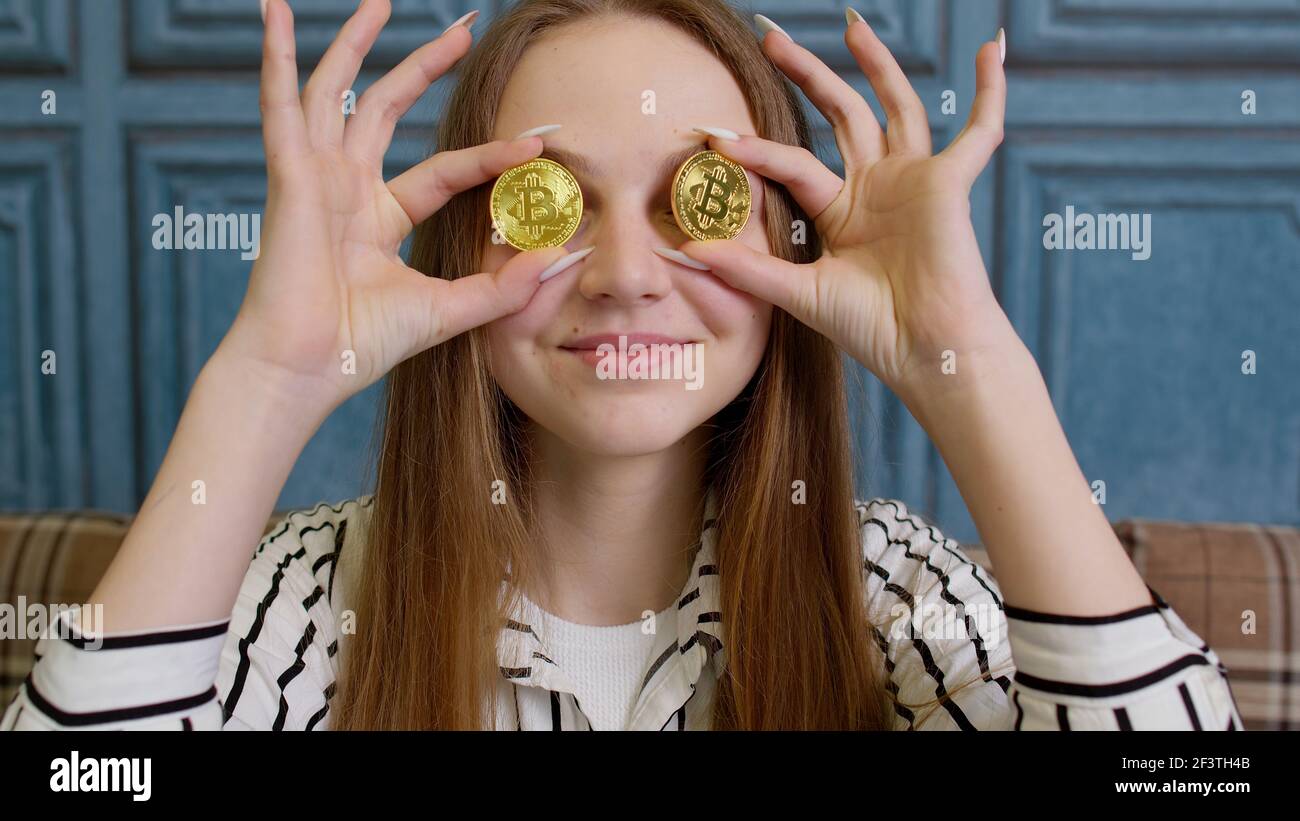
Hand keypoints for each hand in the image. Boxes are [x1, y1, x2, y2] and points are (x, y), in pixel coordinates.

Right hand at [220, 0, 570, 413]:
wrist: (307, 369)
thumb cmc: (361, 347)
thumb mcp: (448, 310)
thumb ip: (500, 286)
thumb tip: (555, 255)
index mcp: (378, 220)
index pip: (443, 171)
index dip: (488, 155)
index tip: (536, 142)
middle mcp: (345, 191)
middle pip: (385, 110)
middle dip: (422, 66)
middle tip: (461, 29)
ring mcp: (314, 179)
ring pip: (335, 93)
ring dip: (355, 44)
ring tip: (381, 0)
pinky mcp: (289, 176)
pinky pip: (281, 105)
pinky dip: (278, 58)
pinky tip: (277, 14)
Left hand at [679, 18, 1018, 399]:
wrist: (924, 350)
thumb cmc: (871, 329)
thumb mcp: (799, 292)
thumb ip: (748, 268)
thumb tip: (688, 249)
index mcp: (841, 210)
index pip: (792, 163)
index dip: (754, 149)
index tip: (713, 136)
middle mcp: (876, 187)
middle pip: (841, 115)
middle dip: (809, 75)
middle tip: (771, 38)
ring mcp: (913, 181)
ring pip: (894, 106)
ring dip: (877, 64)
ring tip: (852, 23)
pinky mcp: (949, 183)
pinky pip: (980, 130)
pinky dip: (991, 90)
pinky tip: (994, 48)